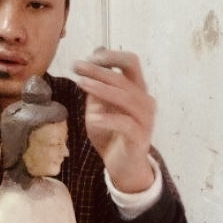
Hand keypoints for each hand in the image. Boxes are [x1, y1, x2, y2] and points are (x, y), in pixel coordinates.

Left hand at [73, 48, 155, 192]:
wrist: (122, 166)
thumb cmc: (110, 134)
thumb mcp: (98, 106)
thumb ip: (97, 85)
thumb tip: (92, 56)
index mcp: (136, 89)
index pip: (130, 61)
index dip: (109, 56)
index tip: (86, 59)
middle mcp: (144, 101)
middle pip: (124, 77)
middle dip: (99, 70)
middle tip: (77, 67)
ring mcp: (145, 119)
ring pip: (126, 97)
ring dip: (101, 88)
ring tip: (80, 83)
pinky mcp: (139, 137)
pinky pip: (125, 124)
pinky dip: (108, 119)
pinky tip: (92, 117)